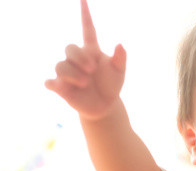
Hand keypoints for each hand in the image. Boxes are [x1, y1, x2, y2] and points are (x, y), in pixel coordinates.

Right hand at [45, 0, 125, 119]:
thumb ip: (121, 58)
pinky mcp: (61, 87)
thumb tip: (120, 44)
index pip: (87, 29)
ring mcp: (67, 73)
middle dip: (80, 58)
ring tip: (85, 82)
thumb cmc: (111, 85)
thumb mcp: (119, 72)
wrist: (106, 105)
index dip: (85, 14)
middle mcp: (77, 59)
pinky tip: (59, 85)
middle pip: (69, 48)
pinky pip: (50, 82)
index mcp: (92, 51)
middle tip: (92, 70)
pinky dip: (53, 83)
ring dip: (73, 74)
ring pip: (61, 66)